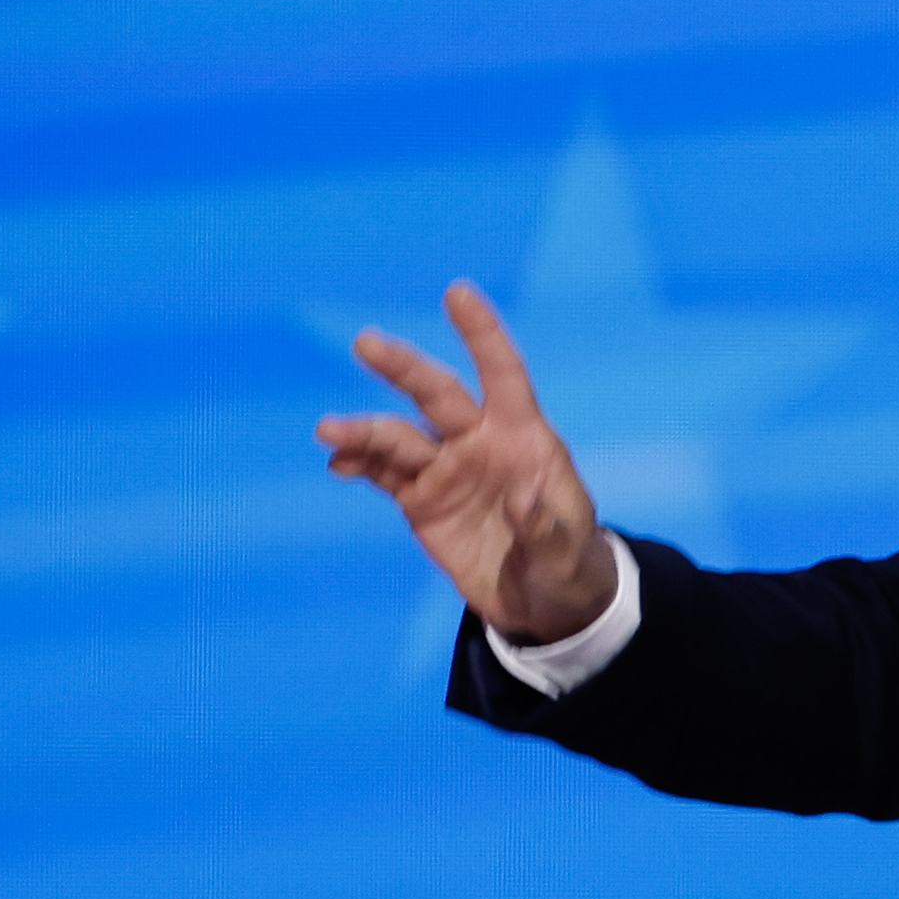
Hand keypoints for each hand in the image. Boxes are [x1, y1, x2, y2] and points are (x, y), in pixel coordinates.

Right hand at [317, 283, 621, 645]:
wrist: (544, 604)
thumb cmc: (569, 565)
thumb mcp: (568, 552)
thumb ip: (548, 525)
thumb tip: (525, 497)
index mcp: (525, 439)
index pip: (503, 375)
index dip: (482, 335)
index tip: (457, 293)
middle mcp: (479, 443)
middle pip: (437, 394)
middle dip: (403, 368)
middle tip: (367, 344)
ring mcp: (446, 469)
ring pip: (398, 436)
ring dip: (364, 430)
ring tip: (330, 432)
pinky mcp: (420, 500)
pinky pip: (382, 473)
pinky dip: (358, 464)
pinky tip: (338, 464)